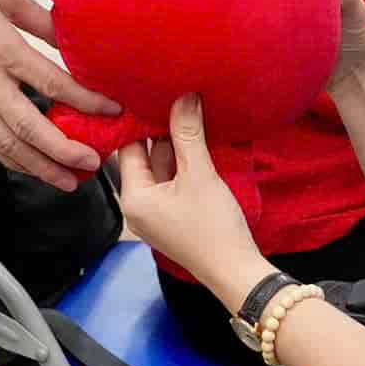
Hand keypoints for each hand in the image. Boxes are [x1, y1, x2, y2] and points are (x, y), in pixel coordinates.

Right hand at [0, 0, 119, 191]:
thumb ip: (41, 20)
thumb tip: (71, 37)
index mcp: (1, 48)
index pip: (52, 84)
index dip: (86, 101)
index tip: (111, 111)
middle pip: (29, 129)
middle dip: (64, 152)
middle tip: (92, 163)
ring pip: (5, 146)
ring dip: (39, 167)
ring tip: (66, 179)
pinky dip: (9, 159)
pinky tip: (28, 166)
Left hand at [117, 95, 260, 304]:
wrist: (236, 271)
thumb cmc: (212, 227)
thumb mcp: (199, 174)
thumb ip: (188, 134)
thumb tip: (184, 96)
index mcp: (133, 197)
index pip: (128, 148)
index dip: (141, 120)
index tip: (152, 94)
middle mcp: (138, 205)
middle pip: (145, 156)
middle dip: (160, 130)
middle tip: (174, 97)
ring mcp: (156, 212)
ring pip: (162, 167)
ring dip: (175, 145)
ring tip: (189, 112)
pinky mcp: (174, 215)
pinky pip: (173, 180)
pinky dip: (184, 162)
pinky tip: (198, 142)